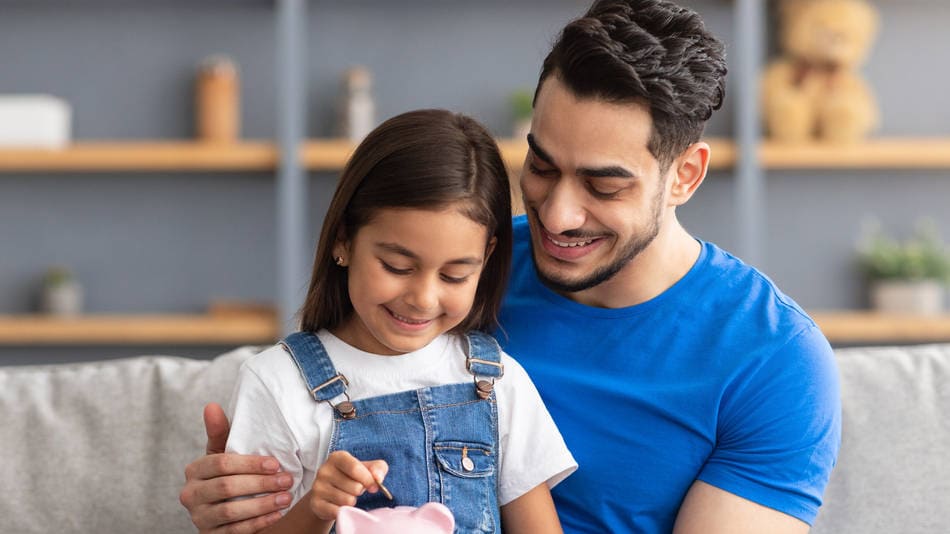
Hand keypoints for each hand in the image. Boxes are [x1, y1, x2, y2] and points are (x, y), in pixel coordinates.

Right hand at [179, 403, 294, 533]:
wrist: (224, 512)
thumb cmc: (228, 475)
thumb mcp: (224, 454)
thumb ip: (220, 432)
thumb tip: (212, 406)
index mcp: (194, 471)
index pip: (221, 463)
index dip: (250, 463)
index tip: (275, 463)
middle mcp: (190, 495)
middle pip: (226, 487)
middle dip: (261, 484)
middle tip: (287, 480)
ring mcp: (199, 518)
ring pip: (231, 510)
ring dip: (263, 504)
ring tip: (286, 497)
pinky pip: (236, 531)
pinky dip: (259, 522)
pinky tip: (277, 514)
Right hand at [309, 451, 388, 521]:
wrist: (329, 493)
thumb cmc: (351, 477)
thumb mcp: (367, 468)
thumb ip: (378, 468)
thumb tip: (378, 479)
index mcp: (337, 457)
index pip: (355, 468)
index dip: (368, 479)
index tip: (374, 486)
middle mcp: (324, 470)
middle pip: (354, 487)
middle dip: (360, 491)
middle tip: (354, 489)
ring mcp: (317, 487)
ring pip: (348, 501)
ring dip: (352, 501)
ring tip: (346, 495)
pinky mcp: (315, 504)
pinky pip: (338, 512)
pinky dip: (344, 512)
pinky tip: (339, 505)